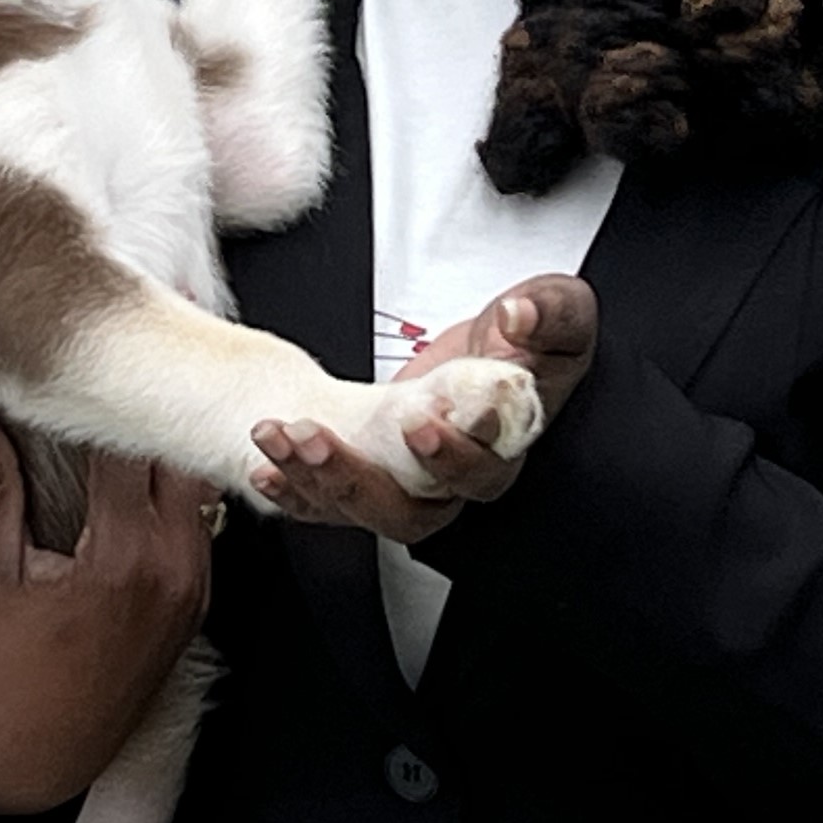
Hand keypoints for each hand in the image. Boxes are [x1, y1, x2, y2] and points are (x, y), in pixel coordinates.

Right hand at [0, 403, 219, 816]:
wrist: (40, 755)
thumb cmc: (6, 669)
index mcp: (124, 553)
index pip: (129, 446)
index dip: (103, 402)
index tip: (82, 371)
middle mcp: (173, 566)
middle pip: (176, 459)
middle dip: (142, 422)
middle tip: (111, 386)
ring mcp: (193, 587)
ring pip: (197, 491)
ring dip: (162, 459)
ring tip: (124, 426)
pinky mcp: (197, 605)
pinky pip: (199, 528)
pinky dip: (173, 500)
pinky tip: (139, 483)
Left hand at [249, 273, 598, 538]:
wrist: (493, 351)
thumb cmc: (529, 339)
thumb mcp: (555, 312)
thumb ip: (544, 315)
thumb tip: (518, 318)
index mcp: (504, 447)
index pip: (481, 472)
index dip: (451, 457)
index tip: (421, 425)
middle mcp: (455, 481)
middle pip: (411, 510)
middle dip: (358, 479)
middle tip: (319, 439)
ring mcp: (410, 484)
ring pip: (363, 509)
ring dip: (314, 479)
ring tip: (280, 438)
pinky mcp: (373, 476)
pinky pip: (329, 503)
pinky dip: (294, 489)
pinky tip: (268, 464)